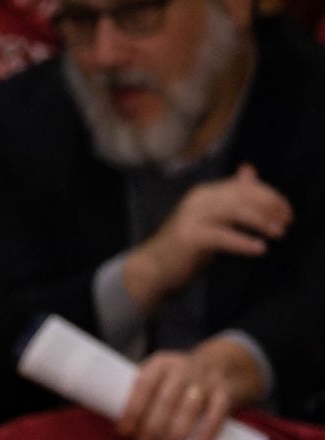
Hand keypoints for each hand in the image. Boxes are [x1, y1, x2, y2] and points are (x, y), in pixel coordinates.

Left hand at [116, 334, 266, 439]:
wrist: (218, 365)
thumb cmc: (174, 381)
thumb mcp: (155, 377)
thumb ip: (139, 396)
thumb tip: (113, 424)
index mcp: (160, 365)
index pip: (143, 385)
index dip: (133, 409)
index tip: (124, 431)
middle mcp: (183, 370)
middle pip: (166, 400)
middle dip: (153, 427)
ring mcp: (206, 381)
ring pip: (191, 408)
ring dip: (176, 434)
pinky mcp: (224, 393)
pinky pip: (218, 412)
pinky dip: (209, 430)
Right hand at [129, 165, 292, 310]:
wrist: (151, 269)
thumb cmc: (183, 247)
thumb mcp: (211, 216)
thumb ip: (230, 195)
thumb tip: (249, 170)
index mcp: (204, 193)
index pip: (244, 186)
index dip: (270, 195)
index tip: (287, 211)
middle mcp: (198, 200)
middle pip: (242, 195)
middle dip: (270, 207)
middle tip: (287, 222)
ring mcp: (192, 217)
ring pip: (236, 212)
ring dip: (262, 222)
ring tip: (279, 234)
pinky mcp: (190, 237)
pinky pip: (224, 237)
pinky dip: (244, 242)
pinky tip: (259, 248)